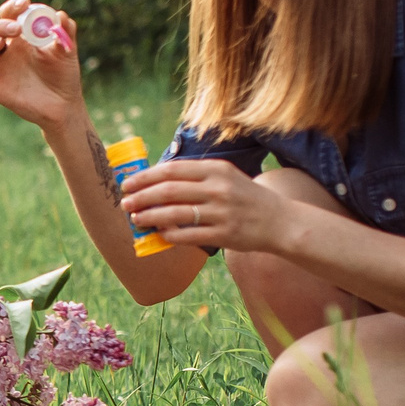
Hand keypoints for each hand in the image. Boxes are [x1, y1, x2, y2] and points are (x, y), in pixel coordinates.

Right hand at [0, 0, 83, 127]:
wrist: (65, 105)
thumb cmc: (64, 75)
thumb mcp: (68, 50)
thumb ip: (67, 31)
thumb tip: (61, 15)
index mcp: (20, 38)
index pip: (7, 16)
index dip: (11, 7)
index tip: (24, 4)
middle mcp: (5, 52)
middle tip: (16, 29)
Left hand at [119, 157, 295, 254]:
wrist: (279, 221)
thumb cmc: (245, 197)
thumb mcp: (226, 176)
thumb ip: (197, 175)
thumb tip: (156, 180)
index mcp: (216, 170)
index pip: (172, 170)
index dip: (146, 177)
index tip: (128, 183)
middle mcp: (218, 188)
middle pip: (169, 191)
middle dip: (141, 197)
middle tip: (125, 203)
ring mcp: (221, 212)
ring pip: (174, 214)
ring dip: (149, 217)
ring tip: (136, 219)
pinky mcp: (223, 234)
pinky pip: (187, 235)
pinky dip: (168, 235)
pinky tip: (158, 234)